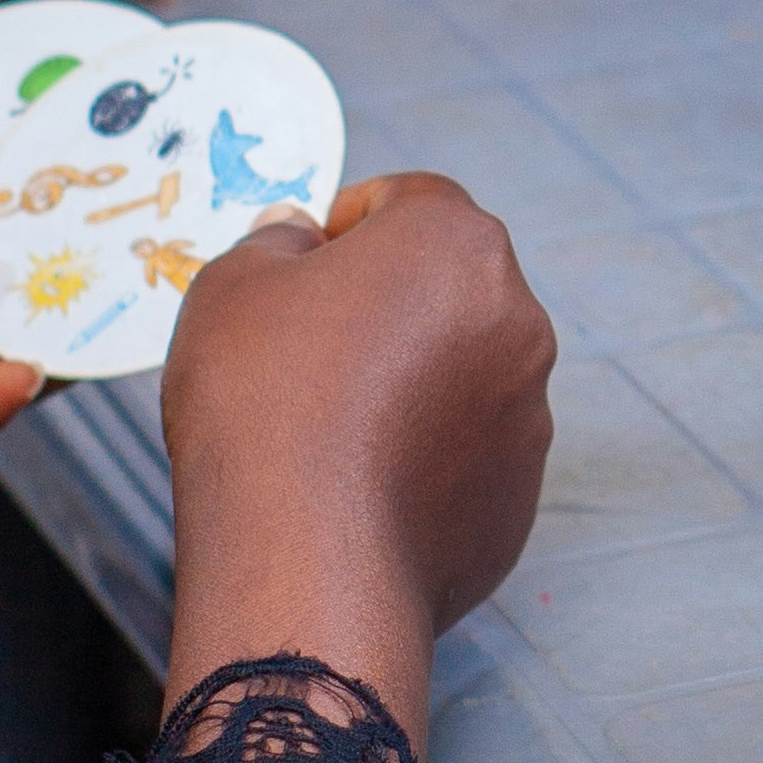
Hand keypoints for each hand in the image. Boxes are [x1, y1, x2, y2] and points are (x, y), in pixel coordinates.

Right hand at [160, 176, 556, 732]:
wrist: (305, 562)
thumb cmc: (260, 403)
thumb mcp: (233, 285)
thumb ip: (275, 240)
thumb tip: (300, 232)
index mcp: (460, 244)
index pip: (410, 201)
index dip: (349, 223)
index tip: (304, 267)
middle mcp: (519, 319)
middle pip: (447, 288)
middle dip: (385, 305)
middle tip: (304, 351)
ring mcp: (528, 414)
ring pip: (461, 373)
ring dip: (410, 381)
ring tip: (325, 429)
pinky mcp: (519, 496)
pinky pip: (465, 455)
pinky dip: (423, 458)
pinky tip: (355, 488)